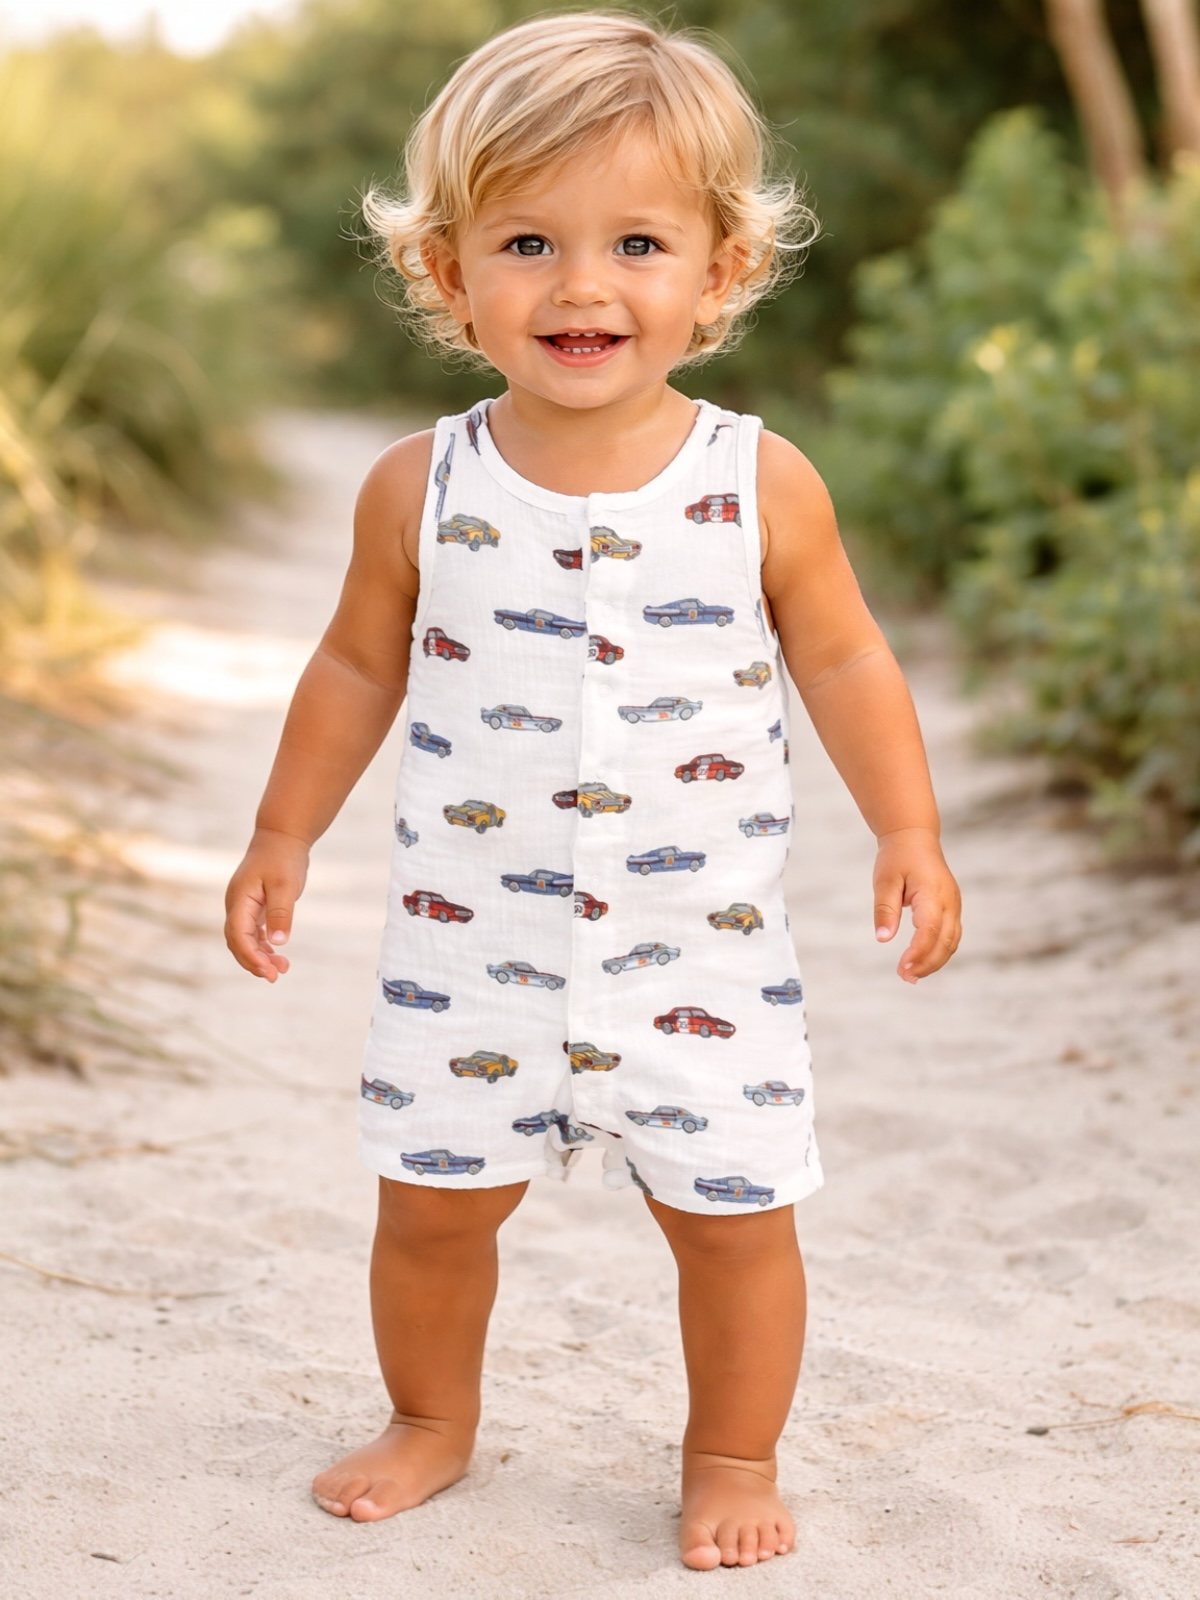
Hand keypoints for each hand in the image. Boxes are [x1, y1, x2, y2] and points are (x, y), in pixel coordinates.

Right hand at [224, 828, 310, 981]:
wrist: (282, 836)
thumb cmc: (283, 858)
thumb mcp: (285, 885)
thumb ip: (281, 913)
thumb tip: (279, 943)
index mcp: (239, 900)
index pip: (238, 935)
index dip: (251, 956)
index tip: (269, 971)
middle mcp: (236, 905)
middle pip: (237, 942)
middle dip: (254, 962)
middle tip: (276, 976)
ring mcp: (243, 906)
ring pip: (245, 939)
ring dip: (260, 956)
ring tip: (282, 968)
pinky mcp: (253, 906)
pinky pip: (253, 932)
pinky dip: (263, 945)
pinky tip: (277, 954)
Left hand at [872, 827, 960, 983]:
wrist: (915, 838)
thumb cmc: (897, 858)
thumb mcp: (884, 880)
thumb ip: (885, 909)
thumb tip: (883, 939)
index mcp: (932, 892)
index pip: (930, 929)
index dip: (918, 952)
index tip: (901, 967)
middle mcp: (949, 901)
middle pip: (945, 941)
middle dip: (926, 963)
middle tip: (903, 977)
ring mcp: (954, 905)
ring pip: (952, 942)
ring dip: (934, 962)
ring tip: (910, 976)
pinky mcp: (952, 909)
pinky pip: (951, 937)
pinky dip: (939, 953)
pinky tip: (921, 963)